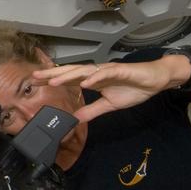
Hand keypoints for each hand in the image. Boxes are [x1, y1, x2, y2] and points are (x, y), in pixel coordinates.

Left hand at [32, 59, 176, 122]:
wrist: (155, 81)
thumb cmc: (133, 89)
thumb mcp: (109, 105)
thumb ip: (92, 110)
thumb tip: (76, 119)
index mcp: (93, 79)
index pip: (69, 79)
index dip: (53, 80)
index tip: (36, 83)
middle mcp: (97, 72)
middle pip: (71, 72)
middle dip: (53, 74)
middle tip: (35, 77)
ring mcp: (108, 70)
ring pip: (84, 71)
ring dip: (68, 75)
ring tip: (53, 81)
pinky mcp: (121, 70)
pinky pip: (105, 73)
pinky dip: (94, 77)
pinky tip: (84, 82)